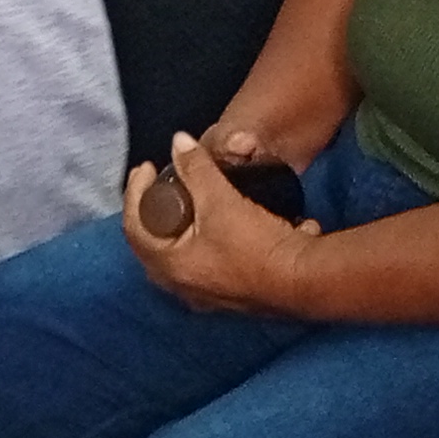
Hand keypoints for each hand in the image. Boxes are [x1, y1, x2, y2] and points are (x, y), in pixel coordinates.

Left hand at [121, 132, 323, 315]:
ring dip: (181, 230)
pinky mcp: (229, 295)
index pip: (134, 228)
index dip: (135, 192)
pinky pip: (204, 264)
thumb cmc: (255, 244)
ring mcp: (206, 296)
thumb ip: (196, 168)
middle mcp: (182, 287)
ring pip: (181, 257)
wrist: (304, 280)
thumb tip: (178, 141)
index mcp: (170, 267)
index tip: (146, 167)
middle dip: (155, 213)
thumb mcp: (221, 200)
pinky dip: (204, 243)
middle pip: (155, 244)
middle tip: (162, 185)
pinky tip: (218, 226)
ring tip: (188, 202)